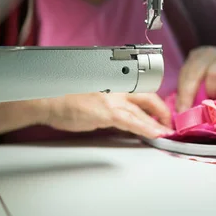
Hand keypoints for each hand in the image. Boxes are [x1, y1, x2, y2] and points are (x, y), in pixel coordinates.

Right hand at [46, 92, 173, 137]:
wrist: (47, 100)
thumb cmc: (64, 97)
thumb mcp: (91, 93)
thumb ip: (107, 100)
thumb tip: (118, 112)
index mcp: (113, 81)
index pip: (140, 89)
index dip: (153, 102)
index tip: (159, 111)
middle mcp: (116, 86)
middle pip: (148, 97)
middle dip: (161, 111)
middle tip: (168, 123)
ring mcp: (112, 99)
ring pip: (142, 111)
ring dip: (157, 124)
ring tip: (166, 133)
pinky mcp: (107, 112)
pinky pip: (132, 122)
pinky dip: (146, 128)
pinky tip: (154, 134)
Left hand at [177, 46, 215, 111]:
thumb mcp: (207, 80)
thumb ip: (195, 92)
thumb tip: (183, 115)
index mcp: (196, 58)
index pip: (184, 76)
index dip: (181, 96)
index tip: (181, 114)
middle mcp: (208, 54)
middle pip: (194, 73)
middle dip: (190, 95)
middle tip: (194, 113)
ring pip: (213, 74)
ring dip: (214, 90)